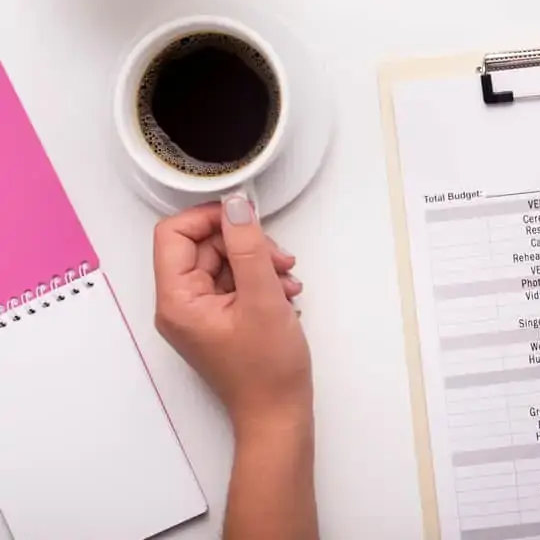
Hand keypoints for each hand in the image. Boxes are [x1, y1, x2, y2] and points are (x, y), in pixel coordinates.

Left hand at [153, 198, 312, 436]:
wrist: (279, 414)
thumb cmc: (268, 370)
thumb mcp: (263, 298)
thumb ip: (248, 246)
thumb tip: (236, 205)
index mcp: (177, 300)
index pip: (173, 234)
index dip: (208, 218)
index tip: (245, 217)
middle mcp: (180, 305)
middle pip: (203, 246)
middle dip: (245, 244)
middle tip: (279, 259)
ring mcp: (199, 313)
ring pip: (223, 262)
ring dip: (259, 262)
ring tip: (287, 281)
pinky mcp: (219, 318)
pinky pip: (234, 281)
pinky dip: (261, 280)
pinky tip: (284, 294)